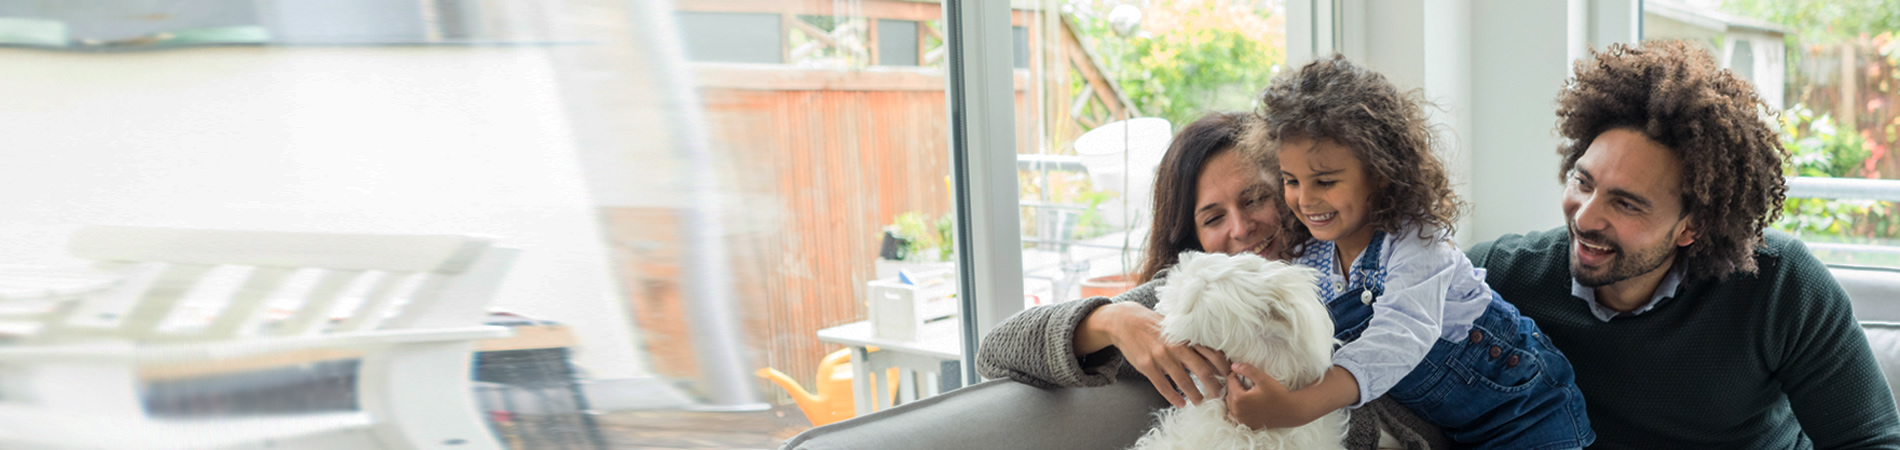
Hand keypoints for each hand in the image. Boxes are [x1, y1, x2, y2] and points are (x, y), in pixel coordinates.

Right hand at [1100, 302, 1231, 407]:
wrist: (1125, 322)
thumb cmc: (1154, 327)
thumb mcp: (1175, 330)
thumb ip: (1191, 343)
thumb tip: (1213, 357)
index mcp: (1186, 337)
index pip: (1212, 354)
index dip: (1223, 368)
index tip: (1229, 379)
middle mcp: (1176, 346)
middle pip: (1202, 370)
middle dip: (1213, 386)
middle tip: (1219, 396)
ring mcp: (1161, 356)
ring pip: (1184, 381)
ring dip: (1195, 395)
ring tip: (1200, 402)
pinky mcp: (1147, 365)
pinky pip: (1163, 386)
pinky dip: (1173, 397)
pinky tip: (1180, 404)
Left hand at [1224, 362, 1318, 429]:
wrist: (1291, 411)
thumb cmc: (1278, 394)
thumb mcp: (1263, 379)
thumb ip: (1247, 370)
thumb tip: (1233, 366)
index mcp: (1239, 399)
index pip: (1230, 381)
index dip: (1236, 374)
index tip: (1244, 372)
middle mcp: (1237, 411)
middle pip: (1229, 393)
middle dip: (1235, 386)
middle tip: (1246, 381)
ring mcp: (1242, 420)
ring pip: (1231, 405)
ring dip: (1235, 397)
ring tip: (1246, 391)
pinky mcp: (1247, 425)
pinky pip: (1236, 416)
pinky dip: (1237, 409)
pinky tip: (1246, 405)